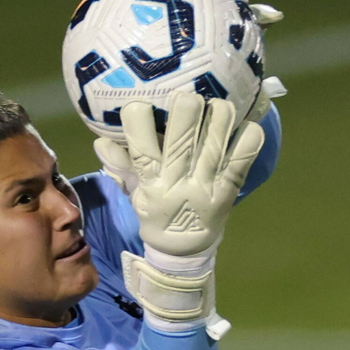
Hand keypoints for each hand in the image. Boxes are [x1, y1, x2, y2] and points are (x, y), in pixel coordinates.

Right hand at [103, 92, 267, 261]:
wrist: (185, 250)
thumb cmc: (156, 213)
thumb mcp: (134, 192)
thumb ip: (120, 164)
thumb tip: (100, 140)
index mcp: (151, 183)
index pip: (141, 149)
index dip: (138, 120)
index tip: (139, 105)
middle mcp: (179, 182)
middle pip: (182, 137)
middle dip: (186, 107)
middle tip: (188, 98)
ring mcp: (208, 185)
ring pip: (216, 139)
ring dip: (218, 115)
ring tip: (216, 109)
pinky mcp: (231, 187)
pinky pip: (245, 155)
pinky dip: (249, 135)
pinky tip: (244, 127)